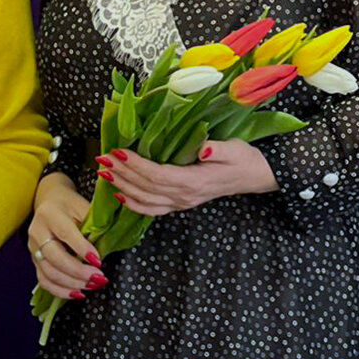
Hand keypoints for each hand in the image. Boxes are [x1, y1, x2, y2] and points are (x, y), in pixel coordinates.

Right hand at [27, 172, 107, 299]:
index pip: (65, 234)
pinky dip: (61, 291)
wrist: (50, 201)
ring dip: (72, 283)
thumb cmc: (70, 205)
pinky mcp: (34, 260)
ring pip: (49, 273)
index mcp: (50, 214)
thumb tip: (103, 252)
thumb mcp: (83, 207)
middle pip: (55, 257)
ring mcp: (33, 248)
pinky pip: (44, 281)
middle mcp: (37, 232)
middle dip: (78, 271)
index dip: (82, 249)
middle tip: (98, 277)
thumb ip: (92, 226)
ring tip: (92, 285)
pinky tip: (77, 293)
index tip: (99, 261)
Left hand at [99, 139, 276, 216]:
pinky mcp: (181, 203)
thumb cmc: (243, 159)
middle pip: (146, 187)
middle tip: (102, 159)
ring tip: (105, 174)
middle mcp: (185, 196)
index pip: (157, 175)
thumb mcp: (234, 149)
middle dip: (122, 173)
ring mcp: (182, 203)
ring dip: (123, 187)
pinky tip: (121, 195)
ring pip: (146, 200)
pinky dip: (134, 204)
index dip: (136, 165)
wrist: (255, 176)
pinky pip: (153, 209)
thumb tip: (203, 148)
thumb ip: (218, 150)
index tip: (118, 151)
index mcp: (194, 182)